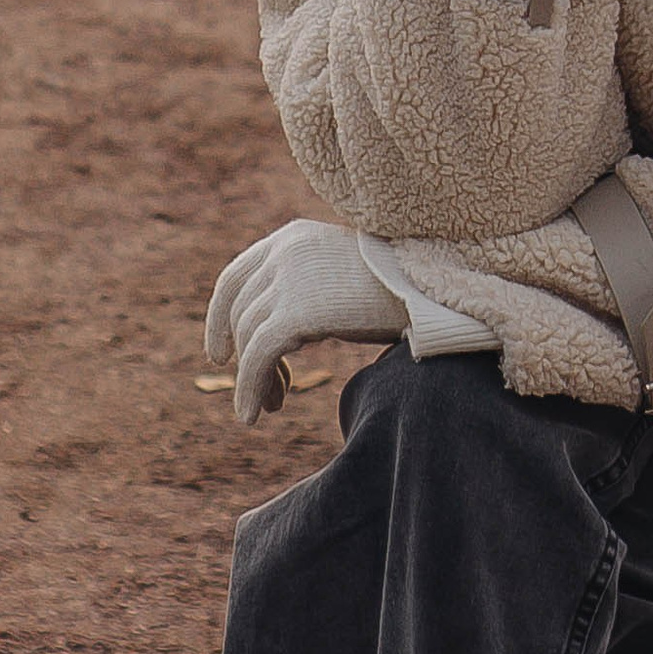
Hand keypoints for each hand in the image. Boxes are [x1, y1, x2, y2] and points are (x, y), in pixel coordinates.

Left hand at [205, 219, 408, 424]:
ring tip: (271, 408)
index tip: (222, 354)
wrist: (432, 285)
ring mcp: (288, 280)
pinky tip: (252, 415)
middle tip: (266, 395)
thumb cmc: (400, 286)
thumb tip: (280, 331)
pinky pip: (257, 357)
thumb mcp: (340, 276)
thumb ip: (306, 289)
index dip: (220, 320)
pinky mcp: (296, 312)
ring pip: (247, 338)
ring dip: (252, 380)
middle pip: (239, 313)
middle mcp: (283, 253)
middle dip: (244, 358)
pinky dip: (249, 388)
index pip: (233, 279)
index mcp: (292, 238)